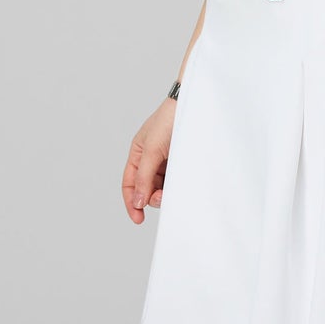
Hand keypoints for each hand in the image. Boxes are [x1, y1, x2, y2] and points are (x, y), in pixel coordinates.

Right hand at [122, 98, 176, 223]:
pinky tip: (182, 185)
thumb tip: (138, 202)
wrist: (195, 104)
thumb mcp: (152, 149)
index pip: (130, 183)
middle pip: (147, 188)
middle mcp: (152, 159)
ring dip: (166, 193)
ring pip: (162, 186)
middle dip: (152, 197)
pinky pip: (177, 180)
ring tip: (173, 190)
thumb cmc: (169, 120)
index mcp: (139, 154)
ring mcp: (168, 160)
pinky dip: (177, 186)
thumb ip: (144, 177)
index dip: (131, 202)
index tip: (138, 219)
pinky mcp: (183, 161)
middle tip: (163, 198)